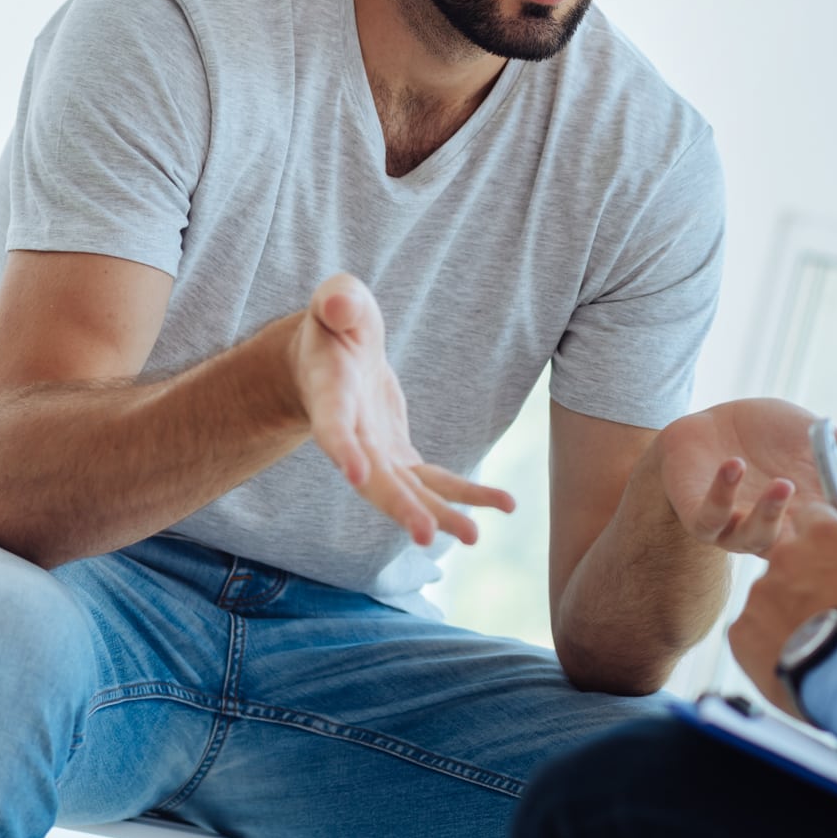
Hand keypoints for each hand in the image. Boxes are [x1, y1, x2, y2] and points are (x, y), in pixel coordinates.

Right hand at [291, 272, 513, 545]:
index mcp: (331, 394)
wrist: (334, 357)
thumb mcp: (335, 300)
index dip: (343, 448)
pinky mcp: (400, 457)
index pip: (333, 425)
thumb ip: (337, 300)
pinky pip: (435, 483)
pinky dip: (467, 495)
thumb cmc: (336, 322)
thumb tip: (340, 304)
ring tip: (475, 537)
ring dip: (440, 514)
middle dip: (400, 506)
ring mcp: (377, 452)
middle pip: (374, 478)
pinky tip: (505, 505)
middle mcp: (352, 435)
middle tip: (427, 535)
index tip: (357, 475)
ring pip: (408, 491)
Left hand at [655, 398, 836, 554]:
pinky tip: (734, 465)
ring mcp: (734, 526)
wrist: (715, 422)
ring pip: (752, 538)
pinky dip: (722, 494)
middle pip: (793, 549)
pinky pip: (710, 517)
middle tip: (820, 512)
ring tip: (783, 485)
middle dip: (807, 537)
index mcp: (805, 519)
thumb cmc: (770, 436)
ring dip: (768, 515)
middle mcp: (771, 530)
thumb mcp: (821, 442)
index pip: (828, 540)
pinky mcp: (700, 515)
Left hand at [729, 502, 836, 720]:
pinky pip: (754, 630)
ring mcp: (758, 593)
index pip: (813, 515)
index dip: (824, 537)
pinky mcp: (740, 631)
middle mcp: (784, 554)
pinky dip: (770, 643)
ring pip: (771, 596)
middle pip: (788, 557)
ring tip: (817, 642)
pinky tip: (797, 659)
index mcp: (824, 534)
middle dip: (805, 576)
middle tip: (830, 609)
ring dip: (787, 611)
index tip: (834, 555)